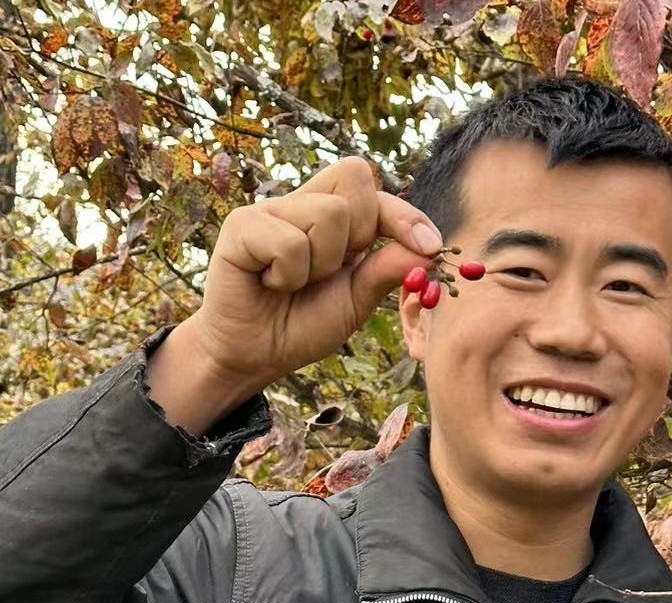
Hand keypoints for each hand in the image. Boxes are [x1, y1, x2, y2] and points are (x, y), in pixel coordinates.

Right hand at [182, 156, 443, 394]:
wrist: (256, 355)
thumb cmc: (303, 324)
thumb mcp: (357, 301)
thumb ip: (387, 271)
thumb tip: (429, 250)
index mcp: (334, 215)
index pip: (377, 189)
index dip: (406, 215)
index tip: (430, 248)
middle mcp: (304, 202)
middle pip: (357, 177)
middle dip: (360, 234)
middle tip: (331, 271)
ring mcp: (271, 209)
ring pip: (328, 213)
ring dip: (321, 264)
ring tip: (294, 283)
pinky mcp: (241, 226)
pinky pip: (288, 242)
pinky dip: (288, 275)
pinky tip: (269, 284)